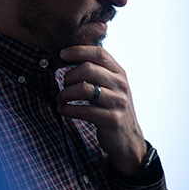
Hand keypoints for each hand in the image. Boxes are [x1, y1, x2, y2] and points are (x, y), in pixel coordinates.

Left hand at [55, 45, 146, 175]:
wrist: (128, 138)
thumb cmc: (113, 109)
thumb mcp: (111, 87)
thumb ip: (98, 72)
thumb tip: (72, 57)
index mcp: (120, 73)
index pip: (99, 53)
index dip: (79, 51)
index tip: (62, 54)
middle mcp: (121, 85)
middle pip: (88, 69)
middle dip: (69, 76)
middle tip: (63, 84)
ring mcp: (118, 102)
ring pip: (83, 89)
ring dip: (65, 94)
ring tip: (60, 98)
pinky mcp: (111, 119)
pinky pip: (83, 110)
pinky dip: (68, 109)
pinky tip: (63, 109)